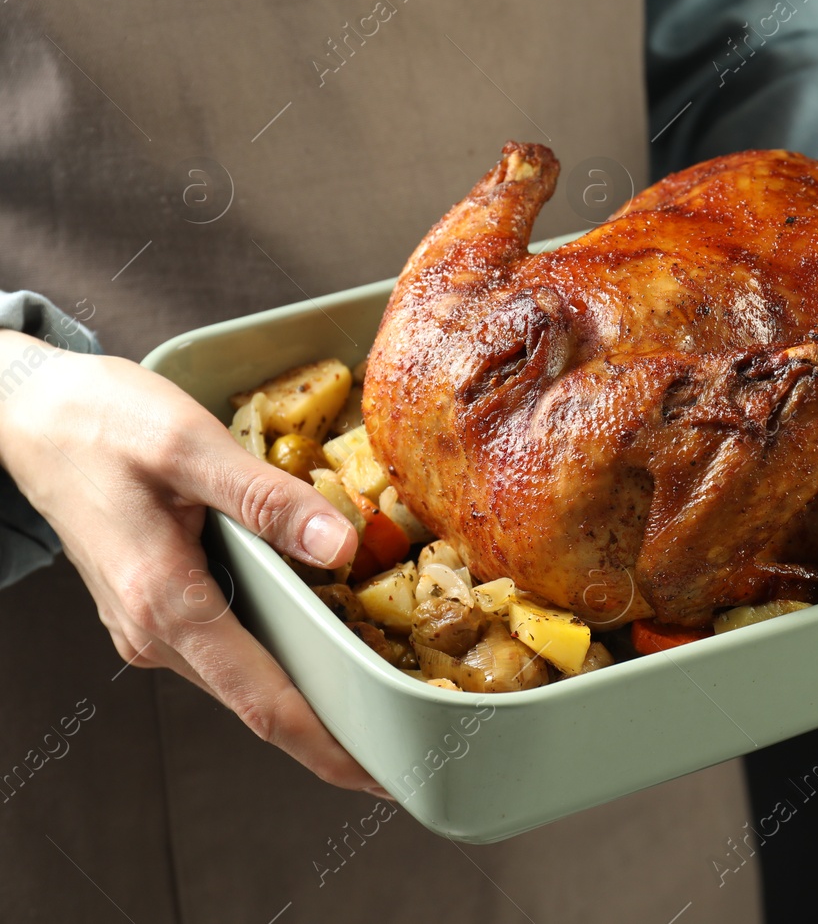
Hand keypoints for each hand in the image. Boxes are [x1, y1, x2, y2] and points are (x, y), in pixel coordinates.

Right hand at [0, 331, 383, 794]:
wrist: (32, 415)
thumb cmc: (102, 422)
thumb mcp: (190, 444)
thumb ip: (268, 499)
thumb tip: (341, 546)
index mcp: (166, 603)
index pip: (261, 701)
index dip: (327, 746)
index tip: (381, 777)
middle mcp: (155, 631)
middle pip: (259, 702)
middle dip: (333, 730)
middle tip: (406, 746)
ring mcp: (151, 624)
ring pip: (244, 675)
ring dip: (308, 692)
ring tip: (381, 695)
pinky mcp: (157, 605)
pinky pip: (228, 646)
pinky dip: (279, 654)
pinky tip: (324, 640)